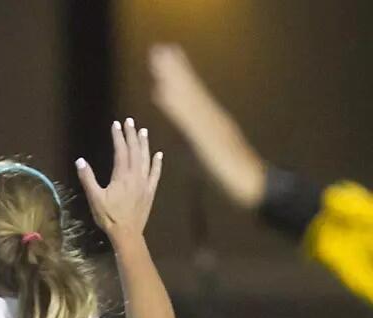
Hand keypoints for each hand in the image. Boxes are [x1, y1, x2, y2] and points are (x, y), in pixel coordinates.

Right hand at [76, 118, 162, 242]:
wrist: (127, 233)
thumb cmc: (109, 216)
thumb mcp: (94, 198)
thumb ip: (88, 179)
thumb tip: (80, 161)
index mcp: (121, 175)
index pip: (120, 151)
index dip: (118, 137)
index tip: (116, 125)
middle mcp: (135, 175)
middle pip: (135, 151)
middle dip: (132, 135)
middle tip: (130, 122)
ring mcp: (145, 182)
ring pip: (146, 159)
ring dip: (144, 144)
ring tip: (143, 132)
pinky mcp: (150, 191)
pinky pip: (155, 173)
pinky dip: (157, 163)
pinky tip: (158, 155)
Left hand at [148, 43, 264, 209]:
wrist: (246, 181)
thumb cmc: (224, 169)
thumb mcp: (201, 149)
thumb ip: (188, 134)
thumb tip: (176, 125)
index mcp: (209, 119)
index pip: (191, 93)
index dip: (180, 74)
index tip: (167, 58)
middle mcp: (209, 116)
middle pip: (189, 88)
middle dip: (174, 69)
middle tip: (159, 50)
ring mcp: (208, 124)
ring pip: (188, 97)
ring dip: (173, 79)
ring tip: (159, 61)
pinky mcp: (205, 136)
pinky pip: (186, 118)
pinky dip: (173, 104)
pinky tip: (159, 93)